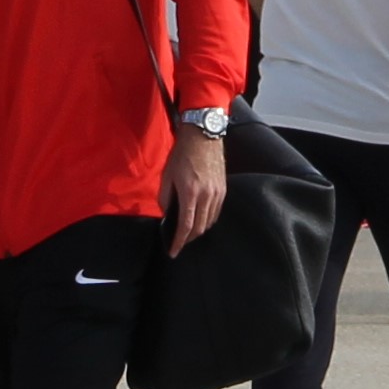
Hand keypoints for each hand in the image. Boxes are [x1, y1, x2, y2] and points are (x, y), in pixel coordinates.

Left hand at [165, 127, 226, 254]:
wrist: (203, 136)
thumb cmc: (182, 154)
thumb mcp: (167, 175)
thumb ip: (166, 197)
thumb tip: (168, 214)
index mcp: (190, 193)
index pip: (186, 226)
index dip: (179, 242)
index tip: (173, 252)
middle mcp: (206, 196)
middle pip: (199, 228)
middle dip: (188, 239)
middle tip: (179, 242)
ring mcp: (217, 193)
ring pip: (209, 222)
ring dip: (198, 230)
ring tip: (188, 232)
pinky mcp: (223, 189)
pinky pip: (216, 212)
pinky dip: (207, 220)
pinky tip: (200, 219)